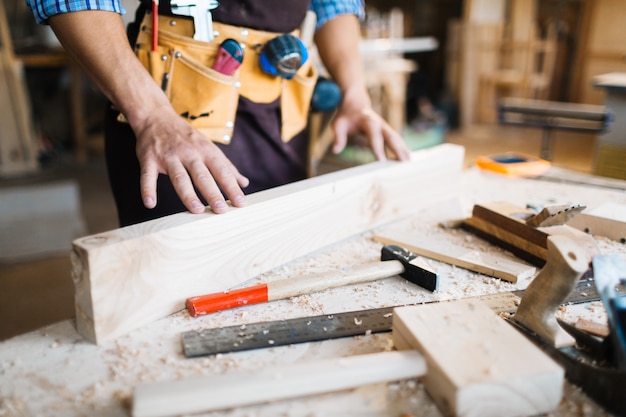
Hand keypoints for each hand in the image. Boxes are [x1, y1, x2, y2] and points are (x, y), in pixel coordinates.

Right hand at [132, 109, 248, 213]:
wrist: (156, 117)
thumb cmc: (186, 136)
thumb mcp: (208, 147)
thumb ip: (226, 166)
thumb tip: (244, 183)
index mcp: (206, 151)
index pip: (222, 171)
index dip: (232, 187)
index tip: (240, 203)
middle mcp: (189, 153)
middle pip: (202, 175)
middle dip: (212, 193)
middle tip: (221, 210)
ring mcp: (168, 156)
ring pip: (179, 177)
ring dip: (188, 194)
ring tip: (197, 210)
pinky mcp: (149, 159)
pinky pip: (148, 176)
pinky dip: (147, 189)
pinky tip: (150, 203)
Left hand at [330, 100, 410, 161]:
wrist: (355, 103)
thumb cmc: (345, 116)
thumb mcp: (338, 125)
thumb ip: (338, 137)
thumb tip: (335, 151)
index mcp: (369, 122)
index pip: (375, 138)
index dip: (379, 150)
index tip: (383, 163)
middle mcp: (381, 124)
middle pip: (392, 138)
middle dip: (398, 151)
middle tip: (404, 164)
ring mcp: (386, 127)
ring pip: (397, 139)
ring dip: (404, 151)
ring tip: (409, 165)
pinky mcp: (387, 131)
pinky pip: (397, 141)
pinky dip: (403, 149)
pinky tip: (408, 160)